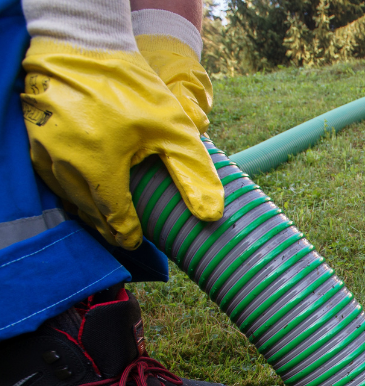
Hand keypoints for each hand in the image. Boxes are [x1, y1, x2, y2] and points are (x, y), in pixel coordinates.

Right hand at [20, 39, 223, 249]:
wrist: (83, 44)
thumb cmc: (131, 86)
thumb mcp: (174, 129)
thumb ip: (193, 173)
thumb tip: (211, 216)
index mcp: (100, 166)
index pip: (114, 220)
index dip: (129, 235)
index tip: (138, 241)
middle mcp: (65, 164)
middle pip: (89, 213)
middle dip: (108, 227)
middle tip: (126, 236)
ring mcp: (43, 152)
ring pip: (68, 197)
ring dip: (89, 210)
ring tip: (108, 218)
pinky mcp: (32, 140)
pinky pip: (52, 177)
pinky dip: (70, 189)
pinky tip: (86, 190)